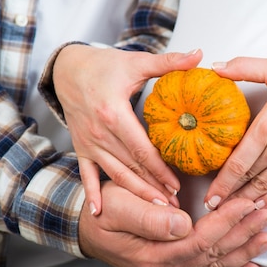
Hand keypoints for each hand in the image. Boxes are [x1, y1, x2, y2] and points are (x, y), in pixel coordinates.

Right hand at [53, 45, 202, 213]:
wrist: (67, 68)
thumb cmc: (103, 65)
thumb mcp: (136, 62)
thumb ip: (168, 62)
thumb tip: (199, 54)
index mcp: (114, 113)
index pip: (141, 149)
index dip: (159, 170)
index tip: (176, 185)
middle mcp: (99, 132)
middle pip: (130, 167)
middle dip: (153, 188)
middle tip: (173, 205)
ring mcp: (88, 142)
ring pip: (114, 174)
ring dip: (135, 193)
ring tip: (155, 209)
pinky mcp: (81, 147)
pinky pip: (86, 174)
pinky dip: (93, 194)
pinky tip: (101, 212)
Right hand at [78, 181, 266, 266]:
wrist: (87, 229)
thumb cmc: (102, 213)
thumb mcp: (117, 206)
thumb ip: (148, 216)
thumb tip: (182, 223)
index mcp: (157, 254)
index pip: (201, 239)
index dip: (227, 221)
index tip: (247, 202)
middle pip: (215, 253)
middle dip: (244, 232)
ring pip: (217, 266)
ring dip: (246, 251)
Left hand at [204, 57, 266, 209]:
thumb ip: (244, 67)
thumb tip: (215, 67)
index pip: (238, 162)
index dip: (221, 182)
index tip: (209, 196)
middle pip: (248, 178)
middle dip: (228, 195)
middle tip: (213, 208)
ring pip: (265, 188)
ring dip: (246, 201)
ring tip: (231, 211)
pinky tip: (259, 205)